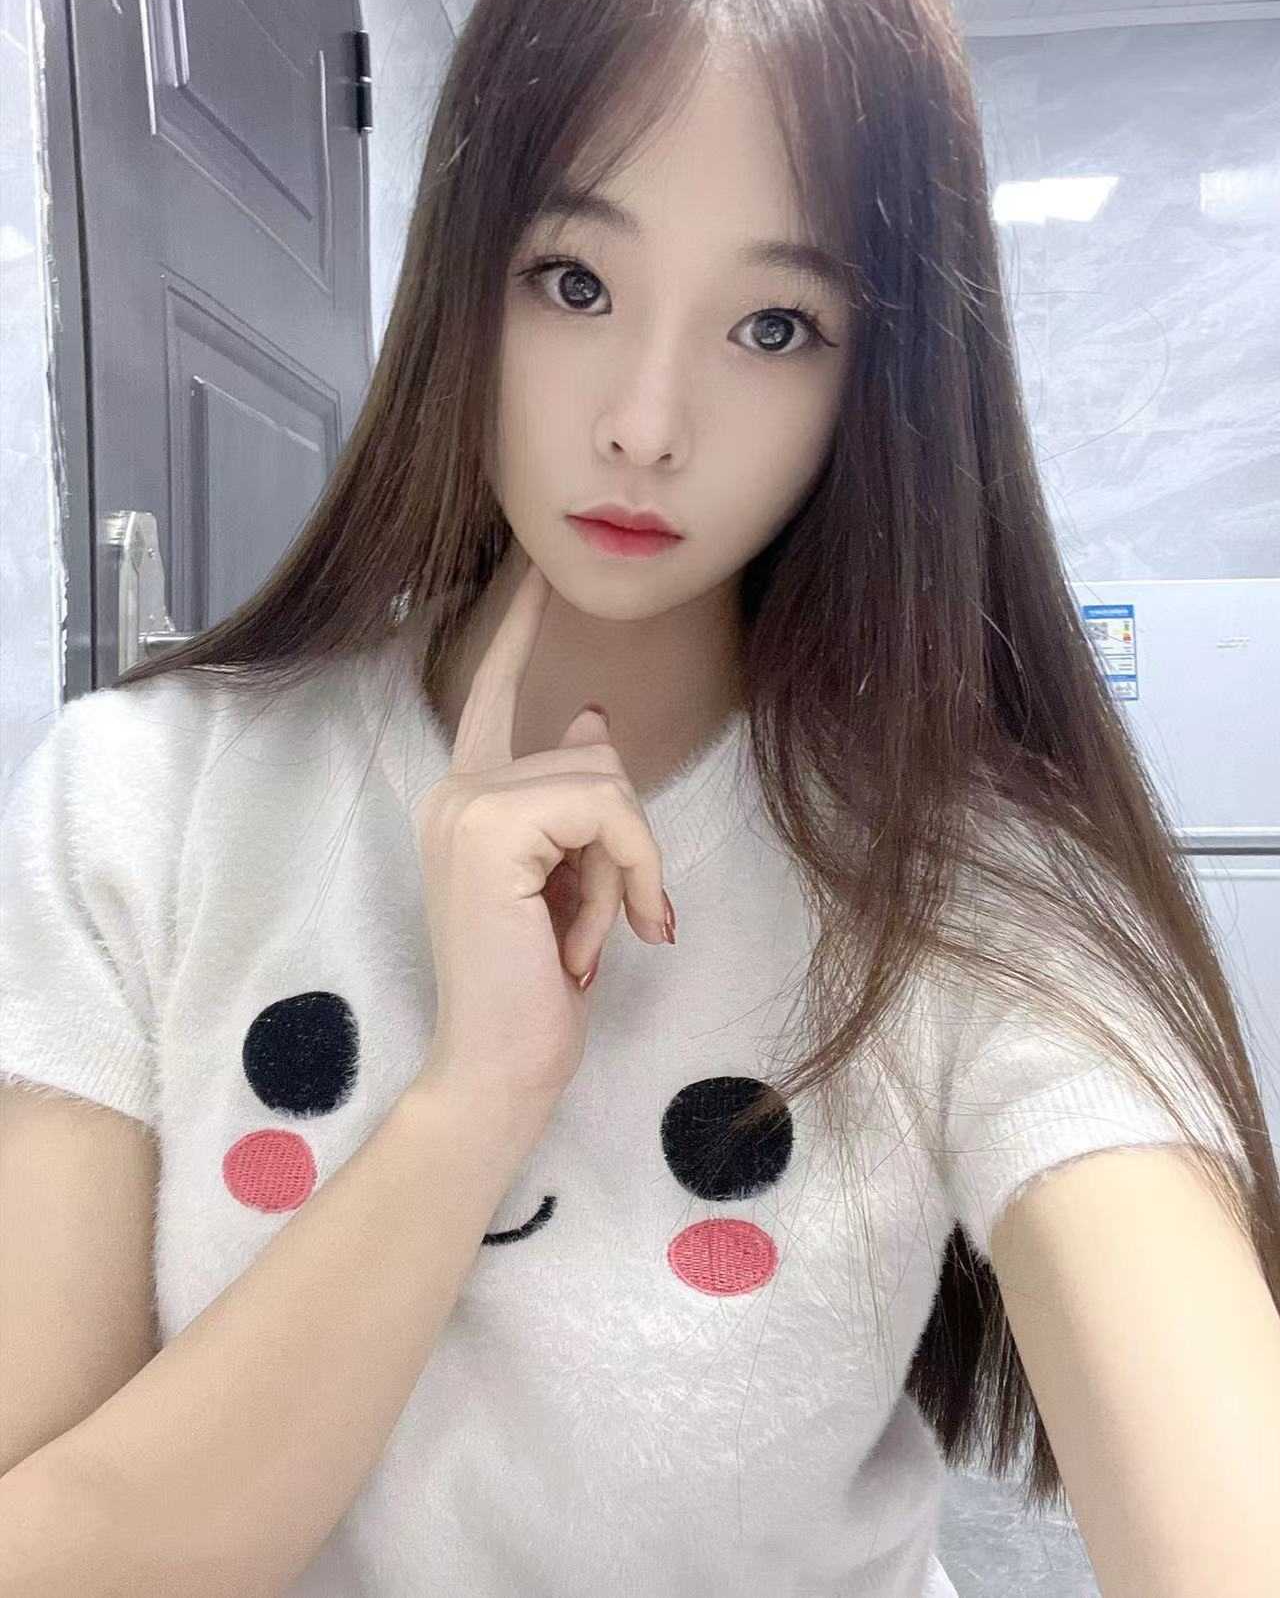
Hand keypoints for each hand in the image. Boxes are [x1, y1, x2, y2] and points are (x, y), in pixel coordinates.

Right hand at [410, 550, 672, 1121]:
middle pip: (593, 756)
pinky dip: (628, 872)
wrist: (498, 1065)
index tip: (539, 577)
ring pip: (606, 783)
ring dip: (623, 872)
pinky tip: (592, 939)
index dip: (520, 633)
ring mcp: (465, 804)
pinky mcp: (491, 825)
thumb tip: (594, 719)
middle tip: (599, 926)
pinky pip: (607, 809)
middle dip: (623, 845)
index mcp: (465, 799)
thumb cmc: (534, 988)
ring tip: (583, 938)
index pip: (492, 695)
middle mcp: (453, 790)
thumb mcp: (569, 880)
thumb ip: (573, 801)